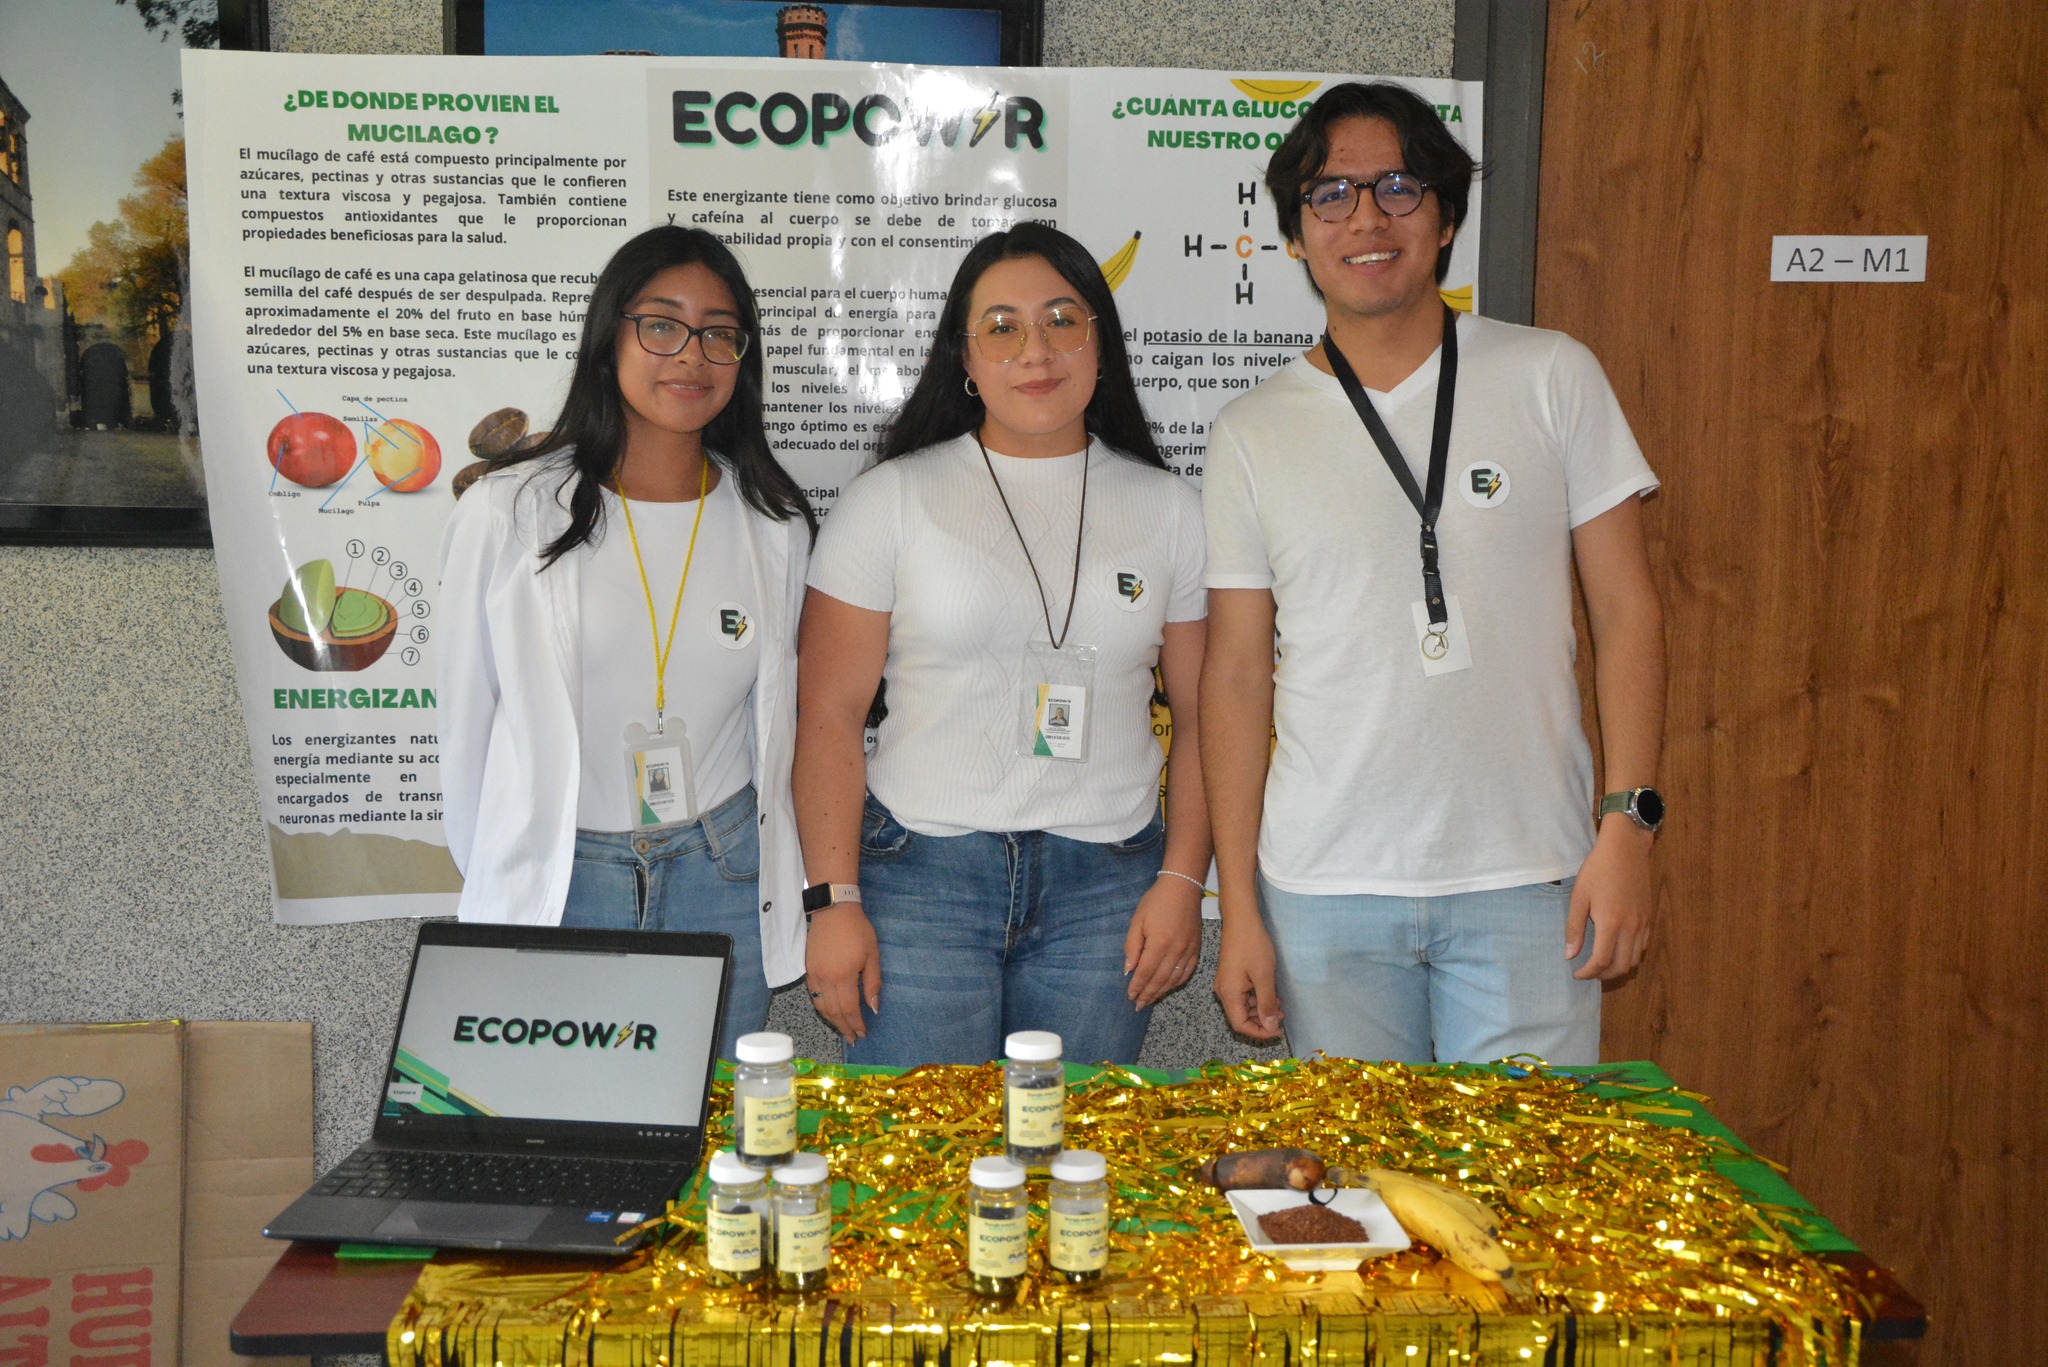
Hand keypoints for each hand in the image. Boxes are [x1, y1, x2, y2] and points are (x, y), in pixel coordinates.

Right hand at [804, 904, 879, 1040]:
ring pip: (821, 1006)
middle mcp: (826, 979)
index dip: (856, 1023)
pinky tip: (829, 1011)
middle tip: (853, 1038)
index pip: (849, 1009)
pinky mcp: (807, 969)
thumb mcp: (872, 955)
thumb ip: (872, 983)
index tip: (862, 1034)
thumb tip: (873, 1008)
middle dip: (844, 1027)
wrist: (833, 909)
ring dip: (832, 1021)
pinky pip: (813, 995)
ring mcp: (814, 975)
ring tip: (842, 1029)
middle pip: (834, 1012)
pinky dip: (821, 1007)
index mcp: (844, 976)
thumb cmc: (857, 930)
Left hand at [1123, 875, 1202, 1008]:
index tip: (1130, 996)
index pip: (1146, 972)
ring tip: (1150, 1000)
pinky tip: (1168, 988)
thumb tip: (1128, 971)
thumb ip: (1132, 947)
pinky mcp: (1197, 950)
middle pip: (1160, 980)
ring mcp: (1189, 951)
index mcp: (1159, 944)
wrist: (1182, 888)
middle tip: (1138, 1005)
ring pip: (1174, 980)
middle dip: (1147, 994)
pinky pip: (1187, 973)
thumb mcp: (1137, 921)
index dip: (1137, 986)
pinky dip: (1176, 984)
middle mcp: (1176, 951)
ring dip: (1161, 992)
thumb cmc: (1155, 902)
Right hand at [1212, 905, 1283, 1039]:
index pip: (1240, 1025)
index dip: (1259, 1032)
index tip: (1278, 1030)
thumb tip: (1270, 1027)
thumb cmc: (1253, 945)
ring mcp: (1227, 984)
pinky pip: (1243, 996)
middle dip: (1262, 1021)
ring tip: (1280, 1005)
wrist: (1242, 919)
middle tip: (1282, 1016)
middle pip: (1240, 1018)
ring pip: (1243, 1007)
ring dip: (1261, 1010)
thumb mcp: (1264, 976)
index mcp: (1229, 994)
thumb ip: (1266, 1003)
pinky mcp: (1232, 977)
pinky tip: (1272, 994)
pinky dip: (1257, 999)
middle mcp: (1224, 992)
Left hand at [1566, 818, 1654, 979]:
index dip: (1588, 973)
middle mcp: (1631, 928)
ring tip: (1601, 962)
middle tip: (1588, 971)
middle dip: (1603, 975)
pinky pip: (1643, 947)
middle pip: (1621, 966)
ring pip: (1635, 960)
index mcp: (1611, 923)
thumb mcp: (1579, 896)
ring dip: (1618, 967)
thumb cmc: (1598, 869)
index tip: (1576, 974)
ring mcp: (1643, 923)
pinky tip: (1617, 948)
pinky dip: (1630, 955)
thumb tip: (1570, 955)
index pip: (1601, 961)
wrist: (1626, 849)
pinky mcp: (1649, 917)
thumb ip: (1574, 928)